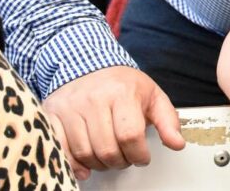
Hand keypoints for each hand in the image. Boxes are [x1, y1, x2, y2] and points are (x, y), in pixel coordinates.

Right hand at [42, 65, 184, 180]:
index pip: (130, 135)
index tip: (142, 157)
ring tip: (109, 158)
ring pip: (84, 152)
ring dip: (99, 164)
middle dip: (120, 162)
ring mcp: (70, 106)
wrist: (88, 64)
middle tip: (126, 158)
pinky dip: (72, 163)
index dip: (139, 154)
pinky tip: (85, 165)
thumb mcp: (152, 96)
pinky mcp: (51, 113)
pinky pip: (59, 148)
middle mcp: (93, 98)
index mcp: (122, 92)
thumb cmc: (123, 84)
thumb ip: (168, 120)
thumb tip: (178, 144)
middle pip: (106, 148)